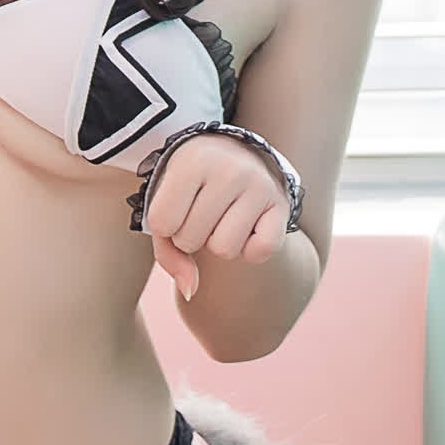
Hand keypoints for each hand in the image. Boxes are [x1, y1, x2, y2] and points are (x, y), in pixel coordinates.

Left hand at [140, 133, 289, 300]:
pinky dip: (249, 250)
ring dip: (218, 244)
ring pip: (223, 250)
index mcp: (193, 161)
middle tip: (202, 209)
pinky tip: (246, 227)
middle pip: (191, 240)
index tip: (178, 202)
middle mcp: (230, 170)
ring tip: (222, 217)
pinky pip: (260, 252)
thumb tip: (190, 291)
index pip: (162, 223)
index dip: (166, 226)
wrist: (234, 153)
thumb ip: (167, 251)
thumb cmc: (192, 185)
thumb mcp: (167, 202)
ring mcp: (260, 187)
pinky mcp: (282, 206)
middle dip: (191, 235)